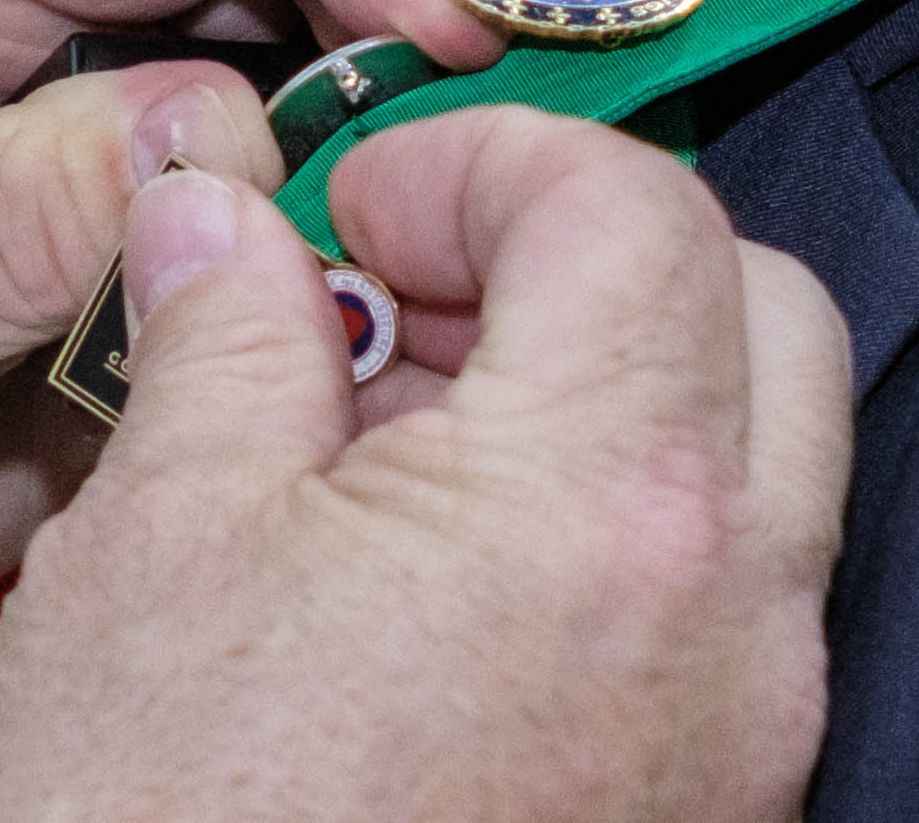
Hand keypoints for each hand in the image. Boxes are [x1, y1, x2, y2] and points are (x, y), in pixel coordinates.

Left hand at [0, 0, 496, 772]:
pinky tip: (427, 277)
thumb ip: (31, 201)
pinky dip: (347, 238)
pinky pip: (259, 213)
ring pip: (282, 70)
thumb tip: (233, 126)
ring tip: (520, 178)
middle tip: (551, 80)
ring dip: (395, 118)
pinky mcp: (94, 247)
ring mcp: (53, 124)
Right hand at [0, 107, 850, 822]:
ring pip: (754, 467)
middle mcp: (735, 624)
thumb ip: (222, 327)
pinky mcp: (707, 818)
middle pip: (761, 315)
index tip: (347, 209)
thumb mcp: (158, 536)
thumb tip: (219, 212)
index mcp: (610, 509)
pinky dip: (606, 533)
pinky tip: (420, 573)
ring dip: (600, 391)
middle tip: (400, 290)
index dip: (479, 163)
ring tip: (383, 440)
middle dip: (588, 253)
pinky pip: (715, 611)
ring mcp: (742, 741)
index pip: (638, 208)